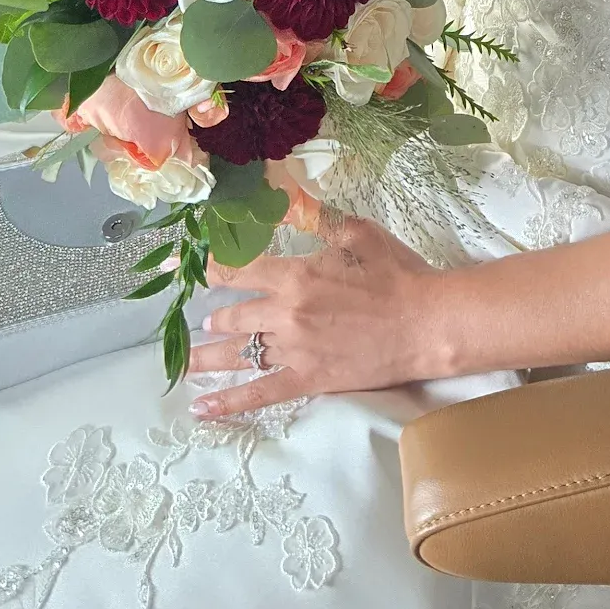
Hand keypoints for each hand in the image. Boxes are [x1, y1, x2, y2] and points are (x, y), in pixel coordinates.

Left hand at [186, 191, 446, 416]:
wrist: (427, 323)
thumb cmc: (397, 274)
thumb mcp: (357, 232)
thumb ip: (317, 218)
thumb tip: (288, 200)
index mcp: (295, 276)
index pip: (240, 271)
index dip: (213, 269)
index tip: (194, 268)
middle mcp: (286, 314)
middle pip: (234, 315)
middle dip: (214, 315)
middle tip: (201, 318)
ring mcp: (294, 351)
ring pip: (238, 354)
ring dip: (206, 357)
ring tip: (182, 361)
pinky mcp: (308, 380)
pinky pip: (260, 393)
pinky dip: (229, 402)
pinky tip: (201, 408)